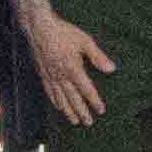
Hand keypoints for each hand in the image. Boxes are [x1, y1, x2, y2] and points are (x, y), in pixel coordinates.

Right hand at [33, 14, 115, 130]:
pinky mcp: (42, 74)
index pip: (86, 90)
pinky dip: (55, 102)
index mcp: (73, 68)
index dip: (94, 101)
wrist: (39, 27)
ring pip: (60, 98)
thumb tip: (112, 69)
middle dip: (81, 112)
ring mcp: (50, 76)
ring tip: (75, 121)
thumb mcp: (85, 41)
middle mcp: (61, 76)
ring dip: (68, 111)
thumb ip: (98, 56)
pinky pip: (49, 92)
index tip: (101, 111)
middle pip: (73, 98)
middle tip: (89, 123)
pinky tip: (58, 107)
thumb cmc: (64, 32)